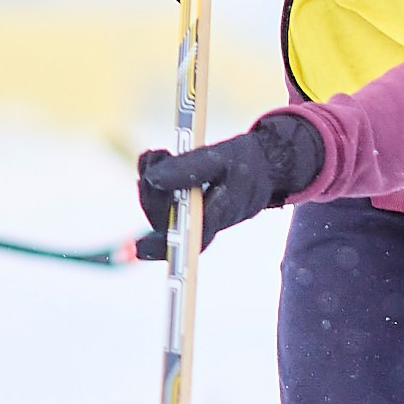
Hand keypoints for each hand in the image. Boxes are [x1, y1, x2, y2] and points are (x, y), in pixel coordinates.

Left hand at [132, 113, 325, 257]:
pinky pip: (165, 201)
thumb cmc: (246, 162)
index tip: (138, 249)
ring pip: (162, 210)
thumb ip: (188, 168)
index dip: (161, 247)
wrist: (265, 164)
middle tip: (154, 156)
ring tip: (155, 154)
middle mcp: (204, 224)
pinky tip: (156, 157)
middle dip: (152, 191)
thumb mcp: (219, 158)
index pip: (187, 239)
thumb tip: (151, 178)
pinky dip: (155, 180)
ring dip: (151, 182)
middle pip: (166, 221)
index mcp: (217, 217)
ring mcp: (195, 218)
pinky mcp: (189, 208)